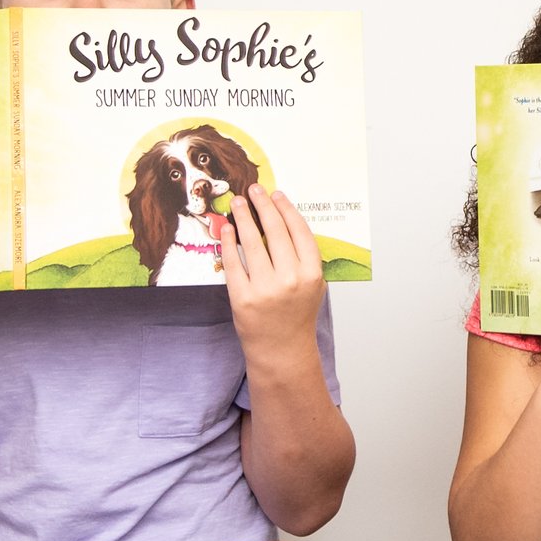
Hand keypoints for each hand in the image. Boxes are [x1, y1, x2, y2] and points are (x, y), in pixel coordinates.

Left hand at [217, 186, 326, 364]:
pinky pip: (233, 263)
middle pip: (275, 232)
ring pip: (252, 243)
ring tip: (238, 202)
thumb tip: (284, 220)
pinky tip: (227, 229)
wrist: (282, 350)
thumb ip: (303, 257)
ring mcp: (265, 289)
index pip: (299, 231)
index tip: (277, 195)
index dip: (286, 209)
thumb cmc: (297, 315)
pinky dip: (229, 242)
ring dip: (244, 217)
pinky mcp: (242, 298)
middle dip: (263, 206)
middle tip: (254, 190)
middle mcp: (290, 279)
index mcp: (312, 274)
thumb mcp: (313, 285)